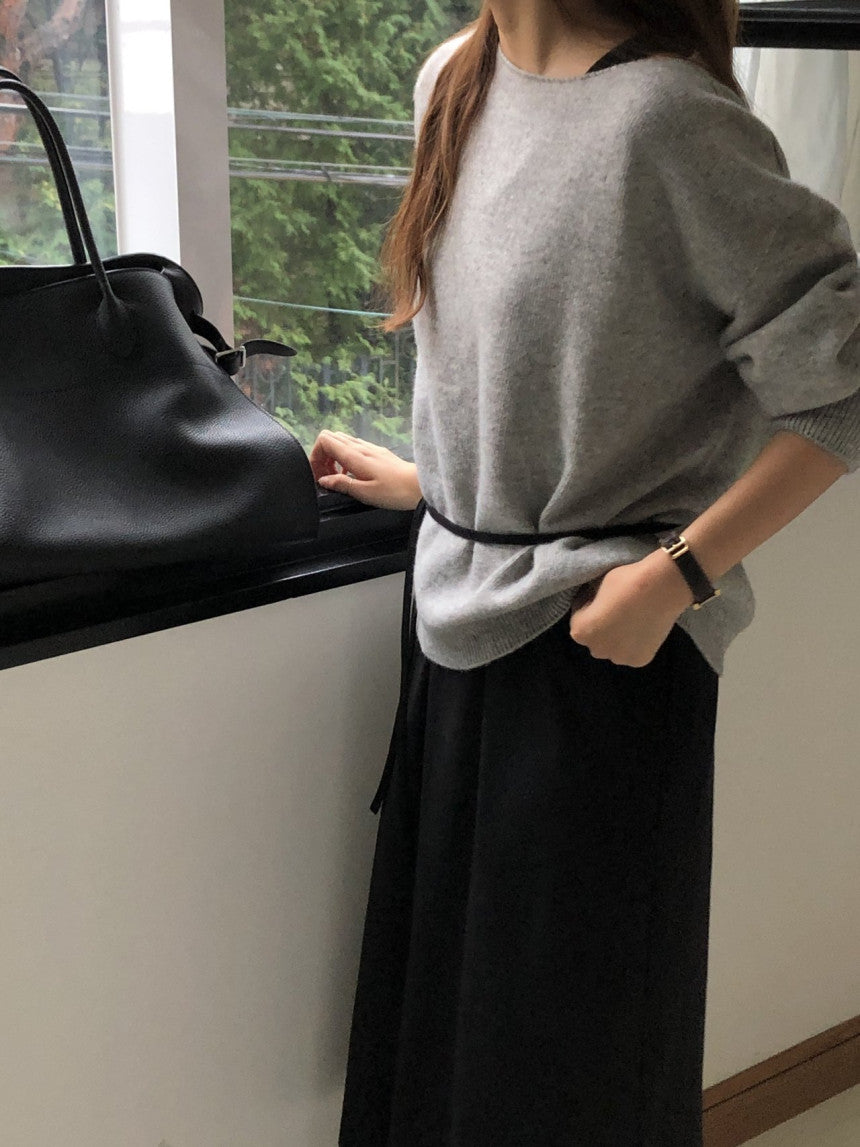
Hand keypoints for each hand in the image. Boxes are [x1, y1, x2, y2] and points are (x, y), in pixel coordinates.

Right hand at [309, 429, 421, 510]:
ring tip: (337, 478)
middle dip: (322, 456)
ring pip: (342, 442)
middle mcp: (360, 447)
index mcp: (354, 455)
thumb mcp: (364, 493)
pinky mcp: (377, 453)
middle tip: (326, 477)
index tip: (319, 474)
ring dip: (333, 457)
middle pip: (331, 438)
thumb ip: (341, 484)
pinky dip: (345, 459)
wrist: (420, 486)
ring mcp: (370, 448)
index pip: (324, 439)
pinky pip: (354, 448)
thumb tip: (323, 480)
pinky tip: (352, 475)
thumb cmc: (394, 491)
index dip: (316, 455)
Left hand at [568, 551, 693, 666]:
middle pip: (595, 636)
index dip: (588, 605)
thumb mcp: (596, 584)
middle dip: (601, 625)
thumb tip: (593, 600)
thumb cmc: (625, 581)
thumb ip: (590, 598)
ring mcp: (620, 658)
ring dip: (617, 637)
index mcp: (580, 632)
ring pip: (613, 647)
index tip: (599, 596)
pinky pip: (631, 651)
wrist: (661, 587)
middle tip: (616, 608)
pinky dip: (635, 642)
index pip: (578, 618)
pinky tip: (642, 627)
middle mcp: (597, 650)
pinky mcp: (640, 660)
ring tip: (630, 618)